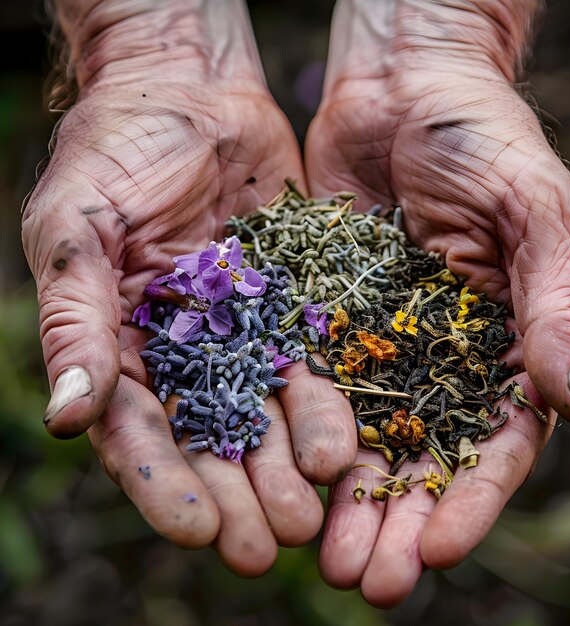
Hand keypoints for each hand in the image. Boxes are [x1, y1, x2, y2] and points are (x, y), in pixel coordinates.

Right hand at [22, 0, 354, 574]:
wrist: (189, 95)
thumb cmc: (116, 151)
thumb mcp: (77, 229)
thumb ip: (76, 321)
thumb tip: (67, 416)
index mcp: (122, 343)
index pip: (141, 430)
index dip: (165, 484)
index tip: (196, 531)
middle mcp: (186, 351)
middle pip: (211, 439)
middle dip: (237, 494)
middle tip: (268, 546)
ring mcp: (242, 332)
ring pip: (267, 414)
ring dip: (287, 467)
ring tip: (314, 516)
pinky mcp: (292, 304)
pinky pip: (311, 363)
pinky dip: (326, 407)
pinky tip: (346, 449)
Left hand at [304, 0, 569, 604]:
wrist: (405, 86)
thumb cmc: (486, 136)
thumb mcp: (534, 215)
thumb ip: (554, 309)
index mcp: (502, 342)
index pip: (492, 443)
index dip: (468, 500)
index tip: (434, 550)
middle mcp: (438, 353)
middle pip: (420, 458)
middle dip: (395, 522)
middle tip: (364, 582)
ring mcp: (377, 337)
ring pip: (361, 435)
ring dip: (341, 497)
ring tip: (317, 556)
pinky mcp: (325, 311)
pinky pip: (310, 378)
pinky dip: (296, 430)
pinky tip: (276, 474)